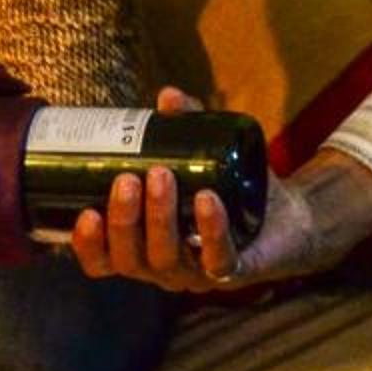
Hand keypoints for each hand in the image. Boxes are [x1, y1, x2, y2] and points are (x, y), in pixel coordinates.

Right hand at [69, 88, 371, 291]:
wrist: (287, 215)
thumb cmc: (230, 190)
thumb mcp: (202, 155)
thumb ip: (184, 127)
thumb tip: (166, 96)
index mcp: (143, 248)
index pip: (103, 262)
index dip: (88, 246)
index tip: (84, 213)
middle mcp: (165, 268)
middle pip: (131, 259)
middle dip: (124, 221)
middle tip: (128, 179)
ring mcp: (198, 274)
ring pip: (167, 259)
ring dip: (160, 219)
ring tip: (161, 176)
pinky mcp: (235, 271)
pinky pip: (218, 258)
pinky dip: (212, 228)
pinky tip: (207, 199)